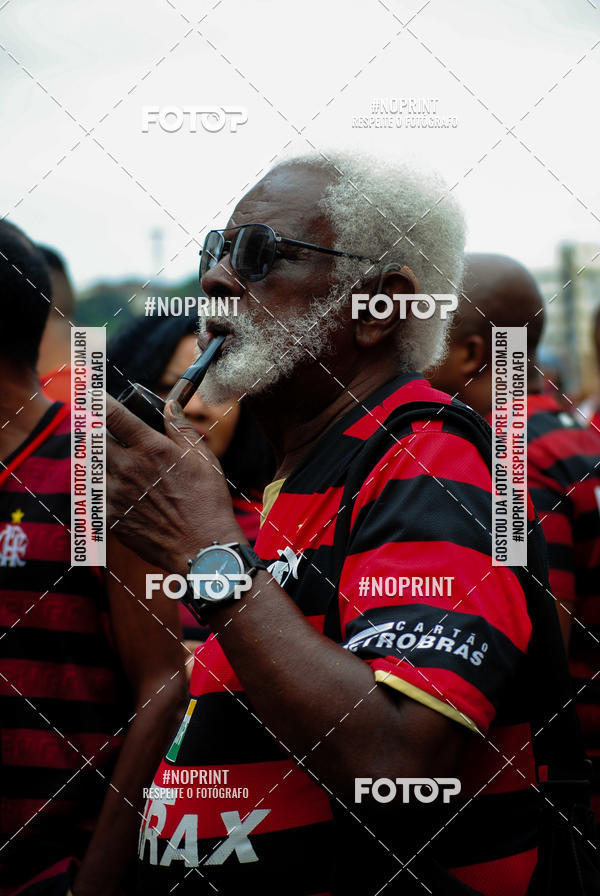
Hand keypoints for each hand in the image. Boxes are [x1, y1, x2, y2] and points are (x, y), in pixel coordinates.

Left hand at [106, 394, 242, 571]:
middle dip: (94, 431)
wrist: (201, 547)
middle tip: (101, 432)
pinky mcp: (110, 517)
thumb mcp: (202, 458)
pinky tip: (115, 491)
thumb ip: (180, 428)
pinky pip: (93, 496)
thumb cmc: (207, 501)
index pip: (112, 414)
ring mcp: (115, 495)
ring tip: (110, 464)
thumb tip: (170, 405)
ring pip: (90, 467)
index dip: (96, 399)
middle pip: (92, 438)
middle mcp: (127, 469)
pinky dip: (98, 489)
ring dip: (95, 460)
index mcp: (150, 448)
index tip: (89, 394)